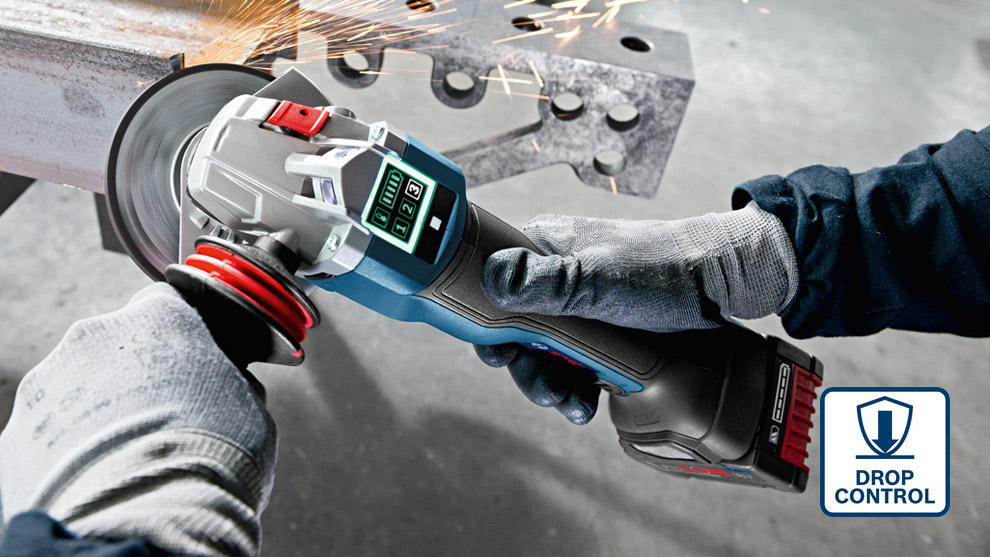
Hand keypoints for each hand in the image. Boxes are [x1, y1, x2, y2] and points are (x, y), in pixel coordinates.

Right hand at [474, 202, 797, 423]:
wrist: (724, 282)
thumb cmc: (665, 269)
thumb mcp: (599, 281)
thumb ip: (546, 284)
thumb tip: (494, 281)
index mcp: (547, 248)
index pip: (494, 286)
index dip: (490, 326)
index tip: (499, 355)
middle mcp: (557, 275)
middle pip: (518, 328)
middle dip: (528, 367)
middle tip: (546, 390)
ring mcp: (581, 303)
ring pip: (547, 351)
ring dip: (553, 382)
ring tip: (572, 404)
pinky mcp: (603, 327)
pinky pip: (575, 360)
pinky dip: (577, 383)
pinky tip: (588, 400)